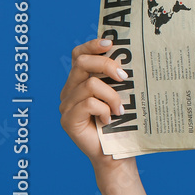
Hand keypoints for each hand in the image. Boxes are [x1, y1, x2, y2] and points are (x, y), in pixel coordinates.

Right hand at [59, 38, 128, 167]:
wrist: (116, 152)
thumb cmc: (121, 121)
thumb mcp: (120, 93)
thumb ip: (116, 76)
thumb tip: (127, 57)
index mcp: (80, 80)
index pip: (78, 54)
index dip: (92, 45)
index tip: (111, 43)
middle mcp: (69, 90)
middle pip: (83, 63)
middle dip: (107, 65)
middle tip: (124, 77)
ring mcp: (66, 105)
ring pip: (90, 84)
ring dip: (112, 96)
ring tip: (120, 110)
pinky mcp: (68, 120)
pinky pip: (89, 103)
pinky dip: (105, 109)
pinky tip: (110, 120)